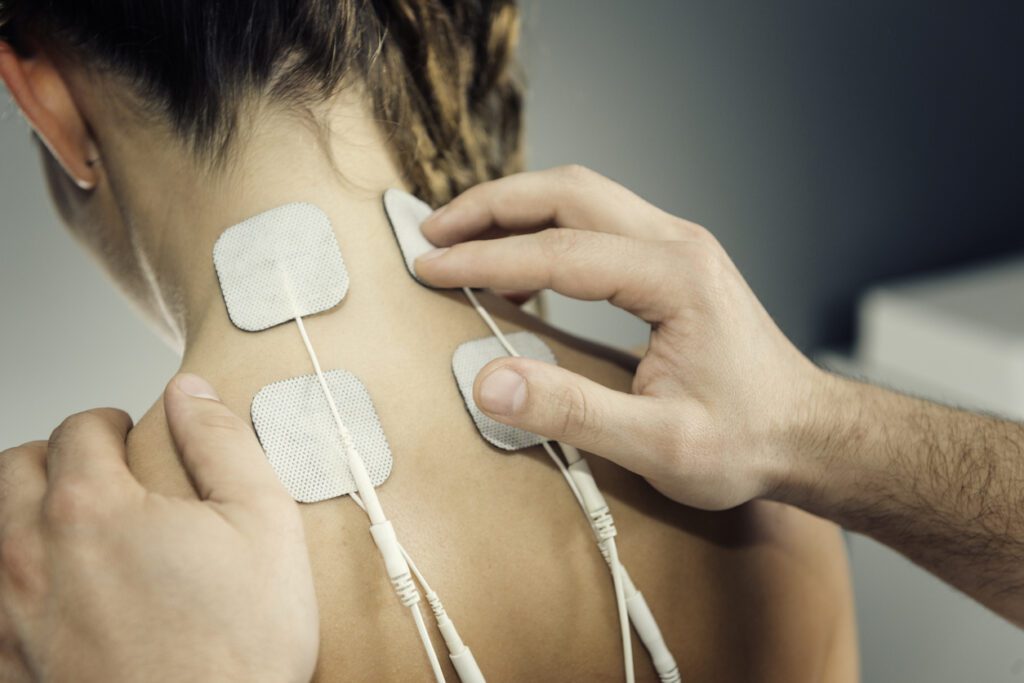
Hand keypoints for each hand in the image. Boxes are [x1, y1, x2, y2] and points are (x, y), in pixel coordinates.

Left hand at [0, 374, 317, 682]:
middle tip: (96, 470)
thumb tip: (193, 392)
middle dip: (55, 457)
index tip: (129, 436)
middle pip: (15, 472)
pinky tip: (51, 592)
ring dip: (22, 511)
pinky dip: (12, 581)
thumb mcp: (265, 522)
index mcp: (94, 510)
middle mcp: (33, 558)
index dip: (110, 422)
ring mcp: (13, 619)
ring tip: (69, 523)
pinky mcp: (10, 667)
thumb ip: (222, 442)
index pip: (79, 430)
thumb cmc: (240, 647)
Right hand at [415, 166, 824, 509]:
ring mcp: (677, 245)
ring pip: (582, 196)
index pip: (559, 252)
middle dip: (492, 205)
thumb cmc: (745, 440)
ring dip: (516, 208)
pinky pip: (598, 221)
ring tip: (460, 235)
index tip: (430, 269)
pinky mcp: (672, 260)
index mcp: (676, 278)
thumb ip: (573, 412)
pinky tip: (517, 262)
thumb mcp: (659, 444)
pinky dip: (545, 228)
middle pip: (568, 191)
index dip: (485, 259)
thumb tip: (490, 383)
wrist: (806, 432)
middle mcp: (678, 244)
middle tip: (433, 231)